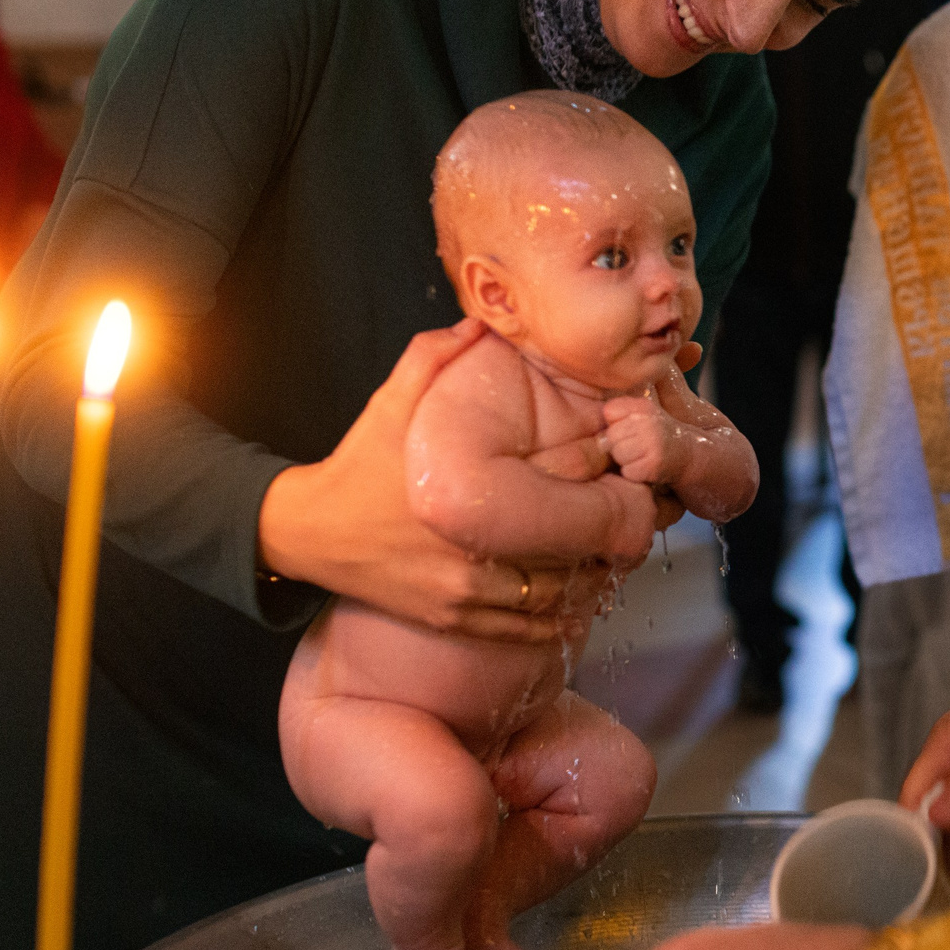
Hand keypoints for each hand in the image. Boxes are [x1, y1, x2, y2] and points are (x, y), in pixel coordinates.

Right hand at [259, 322, 640, 639]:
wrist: (308, 534)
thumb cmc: (357, 465)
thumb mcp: (389, 403)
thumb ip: (433, 358)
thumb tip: (480, 323)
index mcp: (465, 486)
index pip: (562, 475)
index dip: (604, 464)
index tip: (621, 456)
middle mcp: (470, 545)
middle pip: (573, 541)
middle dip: (612, 526)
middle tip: (640, 510)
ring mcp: (464, 588)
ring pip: (559, 590)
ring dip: (594, 574)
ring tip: (616, 553)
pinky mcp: (454, 618)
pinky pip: (528, 626)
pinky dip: (564, 616)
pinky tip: (583, 596)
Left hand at [601, 394, 681, 487]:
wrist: (684, 456)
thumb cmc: (654, 437)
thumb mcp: (639, 415)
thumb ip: (617, 412)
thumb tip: (601, 437)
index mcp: (644, 405)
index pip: (609, 411)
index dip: (614, 423)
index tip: (628, 429)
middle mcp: (650, 421)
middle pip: (611, 436)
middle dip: (618, 444)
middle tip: (635, 446)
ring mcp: (653, 442)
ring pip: (617, 454)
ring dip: (625, 460)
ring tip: (640, 456)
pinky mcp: (653, 464)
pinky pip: (628, 471)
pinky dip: (634, 473)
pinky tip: (645, 467)